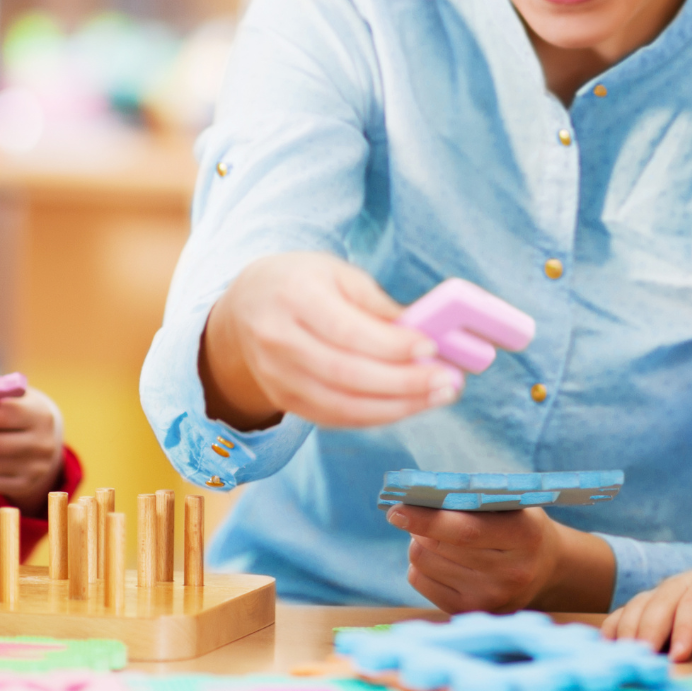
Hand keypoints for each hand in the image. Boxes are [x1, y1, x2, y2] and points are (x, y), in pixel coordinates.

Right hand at [200, 253, 457, 429]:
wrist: (244, 307)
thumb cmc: (301, 282)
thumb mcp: (336, 273)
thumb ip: (375, 302)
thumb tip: (423, 330)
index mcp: (292, 296)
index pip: (346, 330)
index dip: (390, 344)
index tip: (431, 347)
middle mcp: (278, 340)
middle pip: (346, 374)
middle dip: (403, 382)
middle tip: (447, 380)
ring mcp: (277, 377)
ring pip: (342, 405)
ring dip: (397, 406)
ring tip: (438, 395)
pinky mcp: (284, 401)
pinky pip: (336, 418)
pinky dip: (377, 415)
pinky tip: (409, 405)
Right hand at [602, 564, 691, 660]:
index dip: (686, 624)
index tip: (679, 653)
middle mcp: (681, 583)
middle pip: (661, 602)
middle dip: (651, 630)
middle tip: (645, 658)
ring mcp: (661, 593)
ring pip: (639, 605)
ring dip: (629, 630)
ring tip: (625, 656)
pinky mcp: (647, 605)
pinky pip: (625, 613)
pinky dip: (614, 628)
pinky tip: (608, 646)